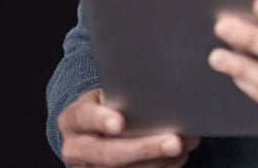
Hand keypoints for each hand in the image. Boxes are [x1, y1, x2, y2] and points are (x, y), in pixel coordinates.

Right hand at [56, 88, 198, 166]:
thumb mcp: (104, 97)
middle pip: (107, 155)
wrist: (93, 131)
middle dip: (143, 149)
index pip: (83, 118)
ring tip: (185, 146)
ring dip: (159, 162)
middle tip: (173, 142)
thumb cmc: (105, 107)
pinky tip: (178, 158)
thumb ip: (120, 97)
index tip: (120, 122)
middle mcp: (75, 150)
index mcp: (72, 121)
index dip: (101, 120)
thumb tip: (157, 96)